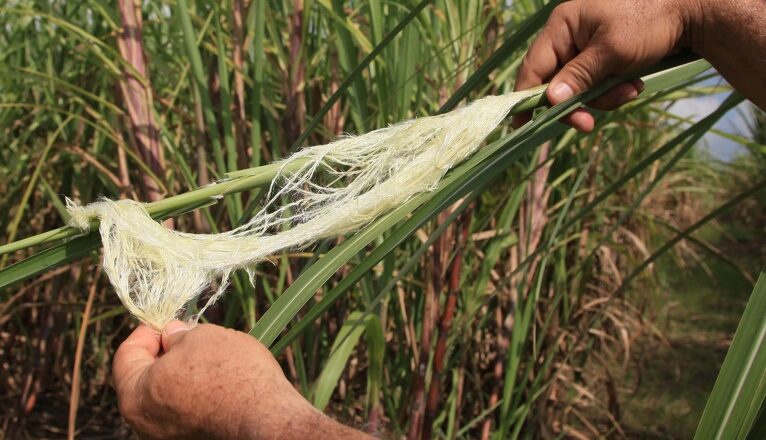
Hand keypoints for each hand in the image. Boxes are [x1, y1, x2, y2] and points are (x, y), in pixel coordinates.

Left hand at [113, 321, 367, 438]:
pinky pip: (186, 410)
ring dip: (183, 373)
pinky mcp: (193, 439)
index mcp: (135, 396)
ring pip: (167, 395)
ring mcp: (168, 437)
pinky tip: (221, 380)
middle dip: (167, 353)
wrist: (268, 418)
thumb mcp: (204, 337)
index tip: (169, 320)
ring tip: (211, 357)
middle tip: (191, 335)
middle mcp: (144, 424)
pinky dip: (197, 393)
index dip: (148, 331)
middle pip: (145, 378)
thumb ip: (179, 335)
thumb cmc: (232, 374)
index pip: (127, 355)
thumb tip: (171, 335)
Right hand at [513, 0, 699, 131]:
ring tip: (629, 90)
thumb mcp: (611, 51)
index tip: (523, 125)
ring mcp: (586, 48)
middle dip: (576, 103)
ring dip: (602, 97)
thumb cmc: (650, 22)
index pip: (533, 67)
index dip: (526, 97)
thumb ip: (578, 76)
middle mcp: (569, 36)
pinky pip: (597, 85)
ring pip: (578, 88)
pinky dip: (613, 90)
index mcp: (562, 26)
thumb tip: (549, 100)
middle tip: (588, 124)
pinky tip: (634, 84)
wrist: (692, 11)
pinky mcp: (603, 59)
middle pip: (556, 83)